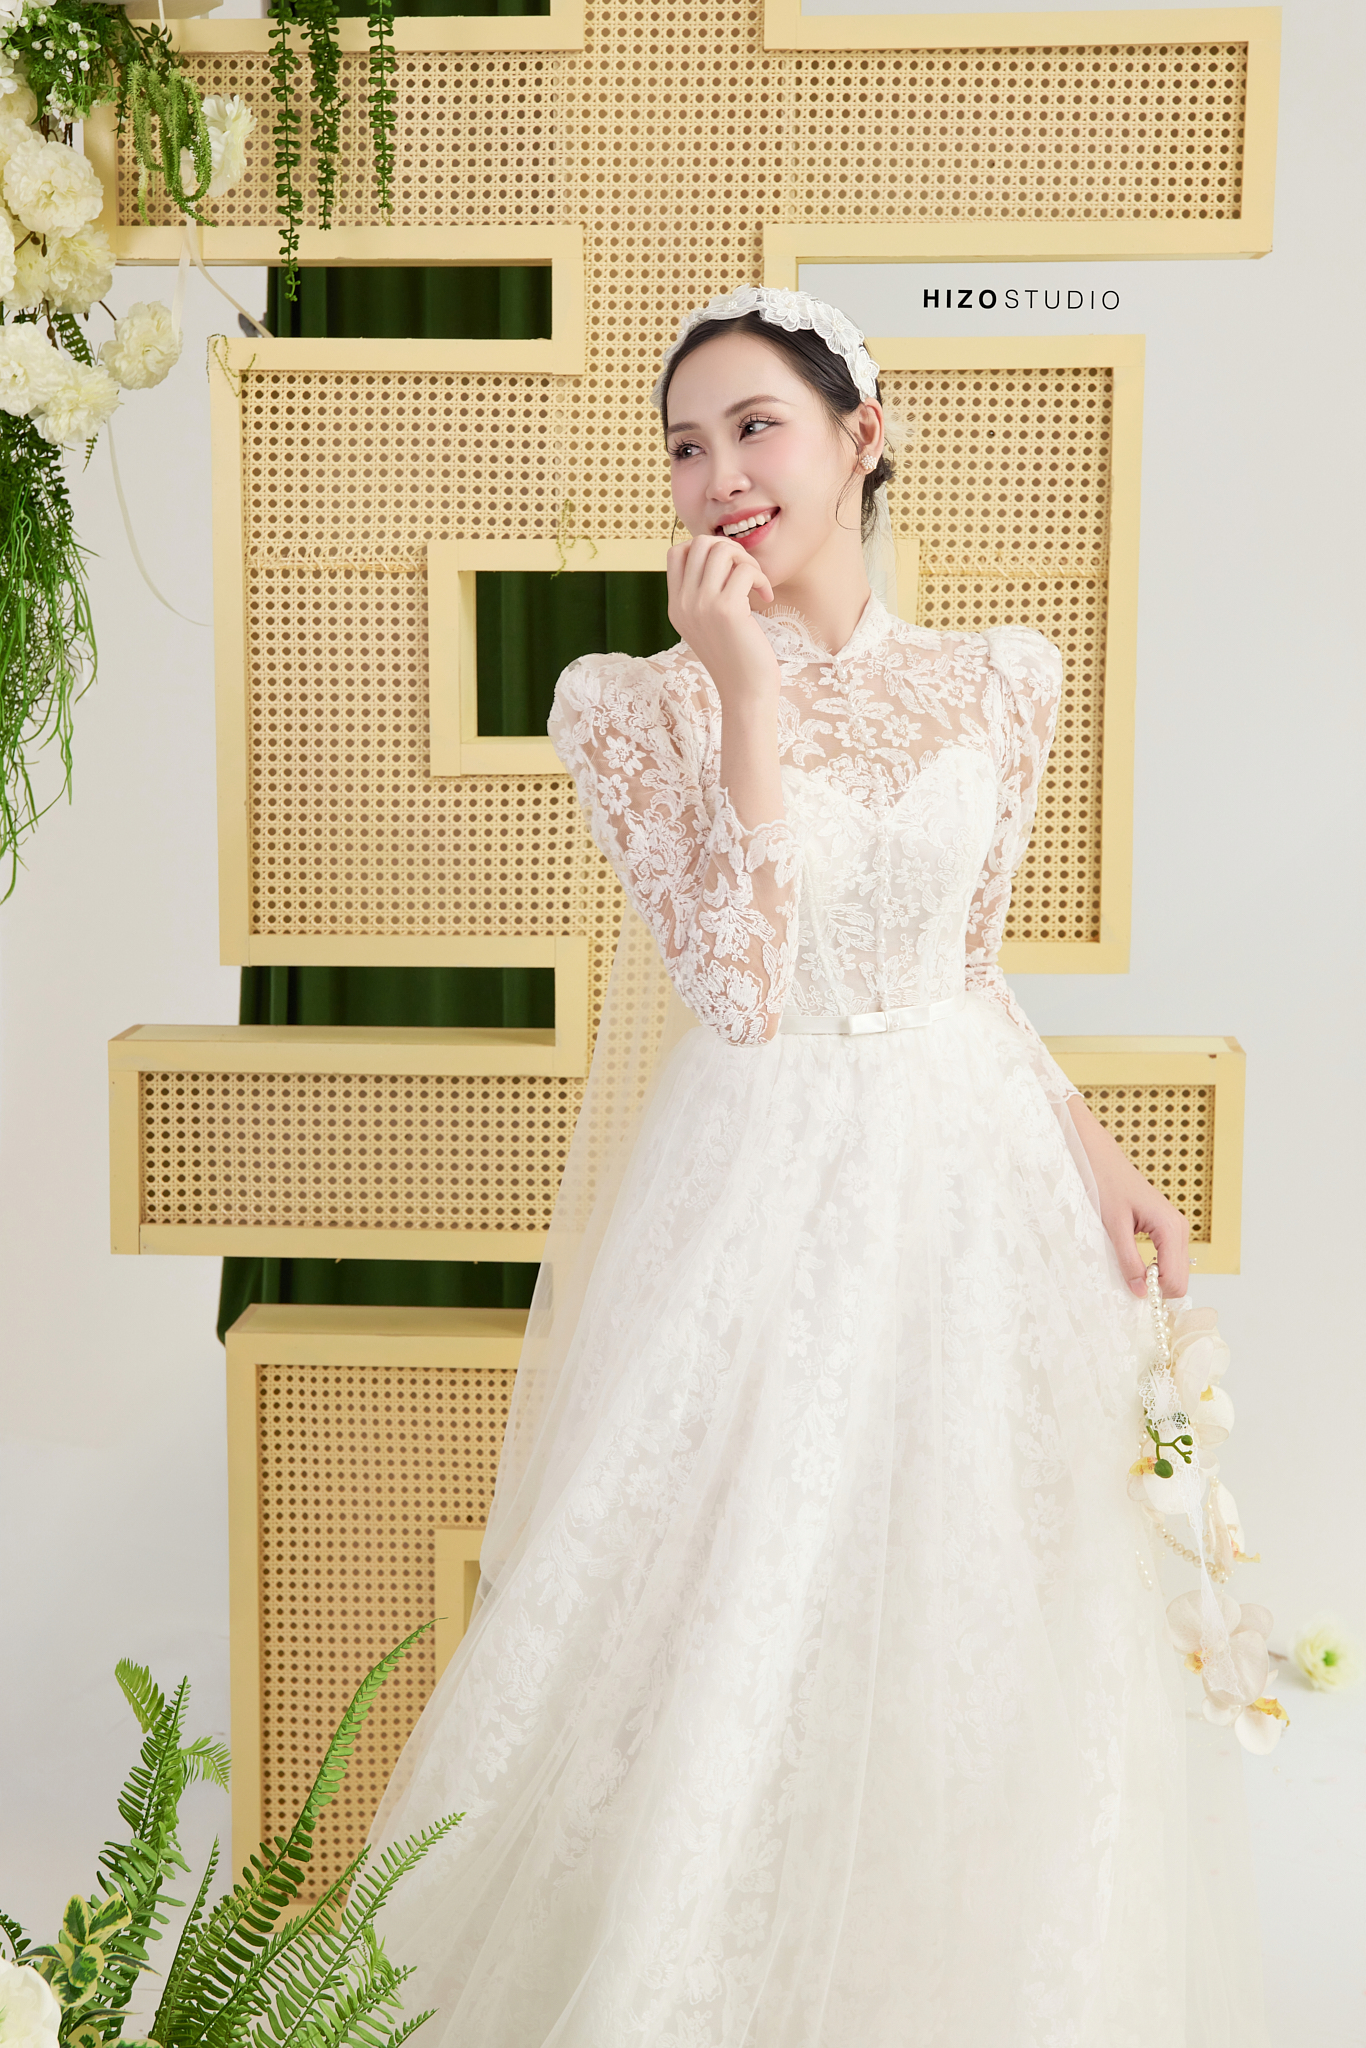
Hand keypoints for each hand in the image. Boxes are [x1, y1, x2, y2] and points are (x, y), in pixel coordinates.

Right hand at [666, 533, 777, 705]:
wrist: (745, 693)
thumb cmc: (736, 658)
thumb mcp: (708, 625)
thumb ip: (703, 594)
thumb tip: (719, 555)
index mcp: (676, 606)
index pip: (676, 552)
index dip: (705, 549)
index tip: (727, 569)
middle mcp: (683, 603)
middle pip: (700, 544)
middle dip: (730, 549)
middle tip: (746, 572)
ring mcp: (701, 606)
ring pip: (722, 550)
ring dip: (746, 561)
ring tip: (756, 583)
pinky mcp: (726, 610)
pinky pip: (745, 570)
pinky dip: (761, 578)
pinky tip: (766, 598)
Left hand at [1067, 1095, 1190, 1298]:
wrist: (1102, 1161)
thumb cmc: (1106, 1186)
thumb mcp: (1113, 1227)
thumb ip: (1128, 1261)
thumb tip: (1141, 1293)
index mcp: (1170, 1228)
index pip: (1176, 1279)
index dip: (1155, 1292)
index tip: (1131, 1291)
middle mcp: (1180, 1229)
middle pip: (1181, 1279)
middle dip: (1158, 1288)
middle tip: (1129, 1284)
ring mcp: (1177, 1228)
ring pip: (1177, 1271)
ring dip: (1156, 1279)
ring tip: (1130, 1272)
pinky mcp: (1168, 1228)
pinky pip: (1170, 1260)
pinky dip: (1156, 1269)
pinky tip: (1137, 1264)